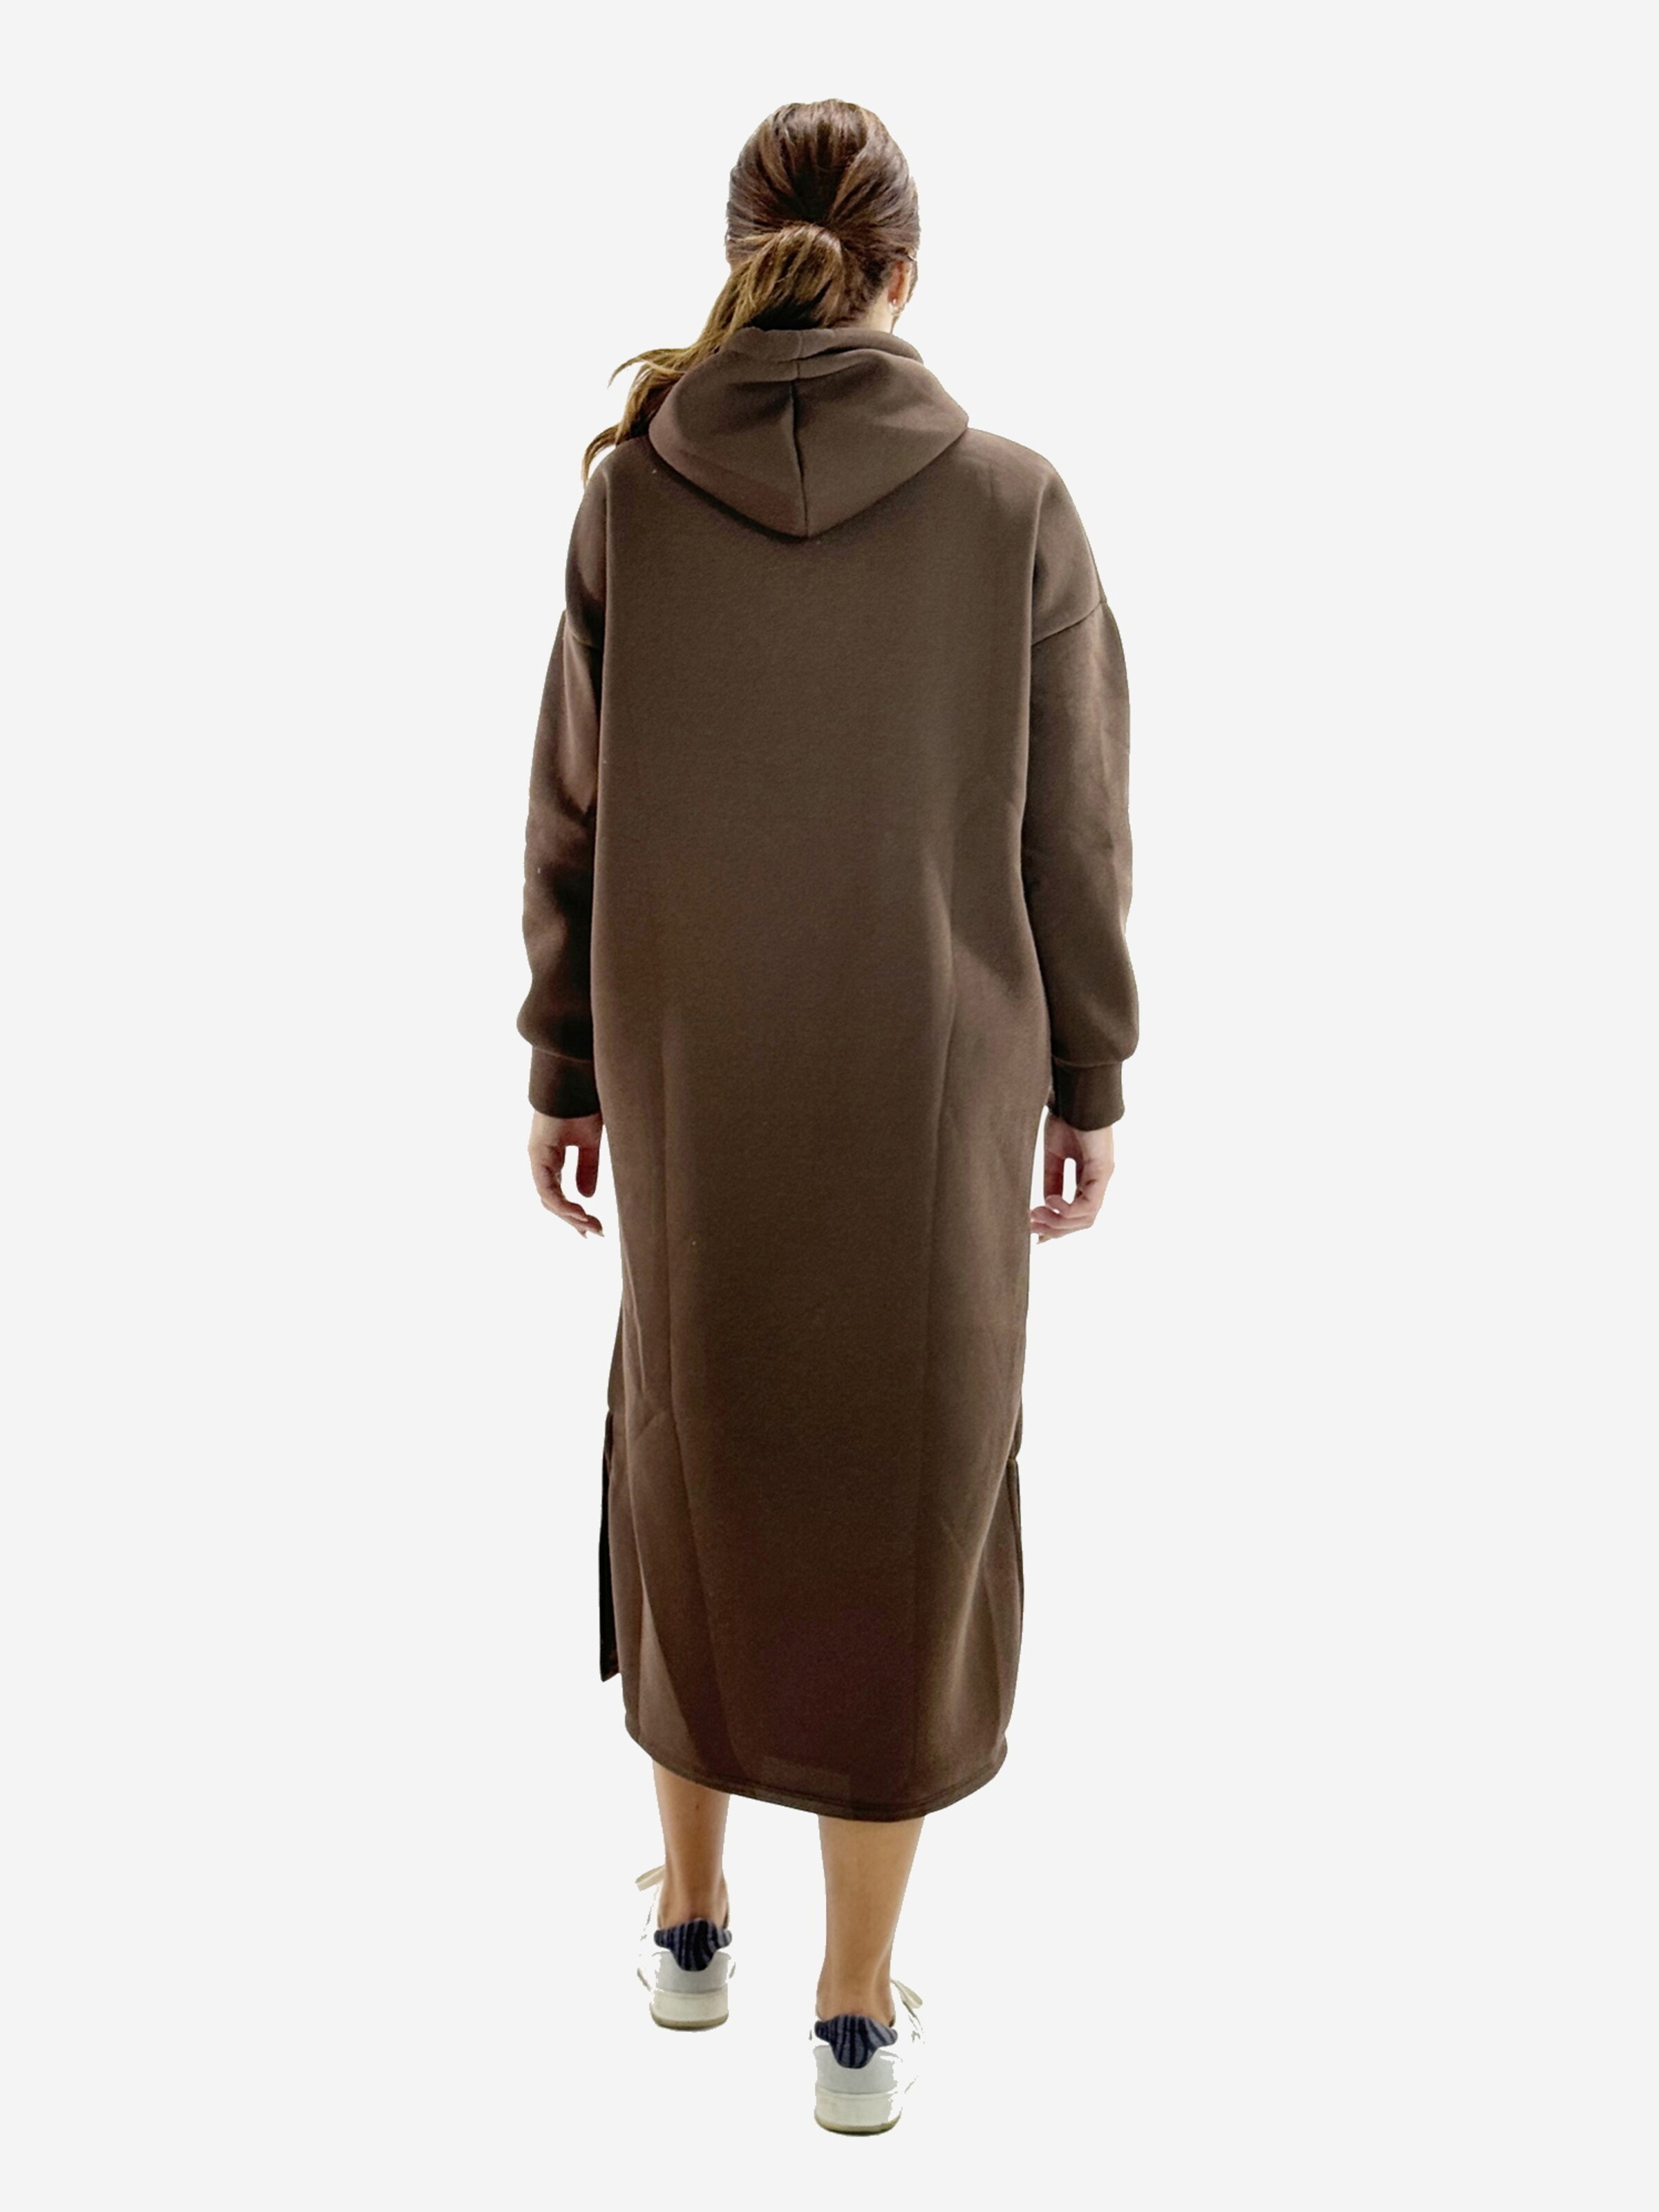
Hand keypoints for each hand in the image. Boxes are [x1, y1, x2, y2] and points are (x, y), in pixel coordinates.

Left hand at [529, 1110, 604, 1237]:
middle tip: (595, 1233)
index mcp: (553, 1157)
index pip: (558, 1193)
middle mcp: (542, 1159)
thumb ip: (588, 1168)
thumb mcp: (591, 1143)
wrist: (576, 1078)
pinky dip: (561, 1203)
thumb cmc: (583, 1102)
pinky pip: (546, 1187)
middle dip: (573, 1220)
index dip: (574, 1212)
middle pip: (552, 1200)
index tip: (592, 1226)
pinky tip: (578, 1212)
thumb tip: (586, 1195)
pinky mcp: (538, 1153)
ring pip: (548, 1198)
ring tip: (590, 1226)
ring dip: (569, 1216)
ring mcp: (538, 1157)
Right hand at [1031, 1113, 1114, 1242]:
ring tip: (1037, 1214)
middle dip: (1055, 1229)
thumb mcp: (1054, 1156)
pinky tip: (1050, 1201)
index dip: (1056, 1226)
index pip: (1077, 1213)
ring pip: (1086, 1219)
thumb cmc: (1065, 1119)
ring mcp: (1102, 1178)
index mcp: (1087, 1178)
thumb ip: (1053, 1180)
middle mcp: (1098, 1181)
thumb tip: (1045, 1205)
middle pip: (1082, 1222)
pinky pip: (1089, 1205)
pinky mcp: (1103, 1171)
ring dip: (1059, 1223)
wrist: (1073, 1095)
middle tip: (1031, 1226)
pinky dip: (1067, 1210)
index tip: (1033, 1231)